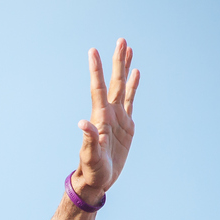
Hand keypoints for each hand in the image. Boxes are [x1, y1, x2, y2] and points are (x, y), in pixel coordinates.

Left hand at [71, 39, 139, 205]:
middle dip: (116, 61)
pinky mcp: (127, 125)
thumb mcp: (91, 156)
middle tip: (121, 40)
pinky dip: (133, 86)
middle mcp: (109, 113)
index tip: (93, 51)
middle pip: (114, 81)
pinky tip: (135, 73)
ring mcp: (118, 117)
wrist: (98, 180)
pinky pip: (131, 100)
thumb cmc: (92, 170)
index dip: (96, 70)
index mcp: (100, 117)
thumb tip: (83, 123)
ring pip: (122, 87)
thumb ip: (89, 140)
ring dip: (125, 68)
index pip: (98, 88)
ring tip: (128, 49)